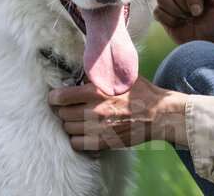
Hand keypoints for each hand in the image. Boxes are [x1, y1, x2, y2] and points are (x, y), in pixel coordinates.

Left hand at [48, 77, 187, 150]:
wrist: (159, 114)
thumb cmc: (140, 92)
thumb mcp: (120, 77)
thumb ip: (100, 75)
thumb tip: (80, 70)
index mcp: (97, 90)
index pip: (60, 97)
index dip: (54, 98)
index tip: (56, 98)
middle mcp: (95, 110)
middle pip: (62, 114)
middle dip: (62, 110)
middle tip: (68, 108)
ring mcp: (98, 128)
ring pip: (68, 129)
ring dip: (69, 124)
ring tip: (77, 120)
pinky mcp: (104, 142)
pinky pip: (77, 144)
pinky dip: (76, 139)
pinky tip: (83, 133)